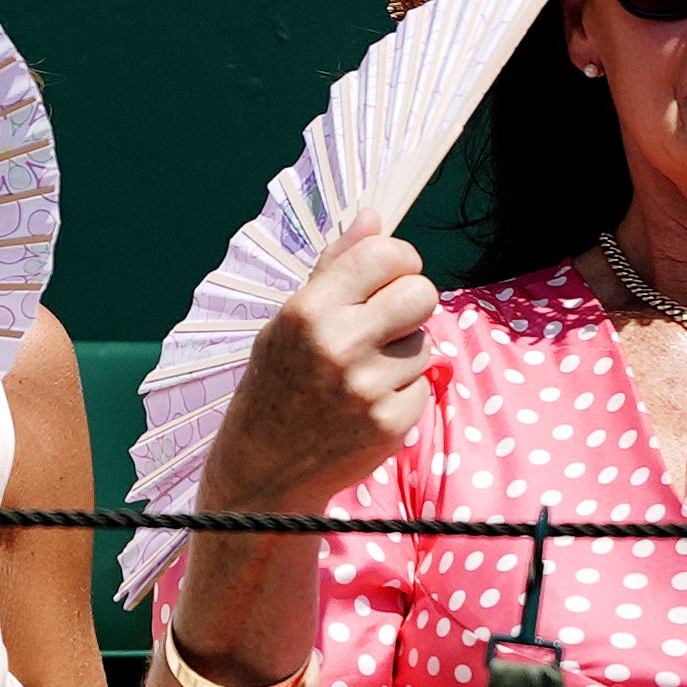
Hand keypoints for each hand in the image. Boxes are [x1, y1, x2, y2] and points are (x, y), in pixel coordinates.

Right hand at [198, 223, 440, 515]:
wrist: (262, 470)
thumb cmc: (276, 384)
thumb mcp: (289, 320)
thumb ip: (336, 267)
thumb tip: (375, 217)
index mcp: (308, 310)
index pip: (386, 254)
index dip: (398, 262)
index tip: (389, 277)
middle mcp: (338, 345)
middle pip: (422, 293)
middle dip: (411, 304)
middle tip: (387, 323)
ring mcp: (366, 387)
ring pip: (425, 343)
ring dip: (403, 354)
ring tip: (363, 373)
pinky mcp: (390, 422)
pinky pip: (422, 385)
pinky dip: (402, 392)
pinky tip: (367, 404)